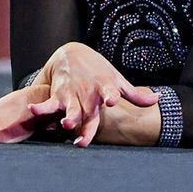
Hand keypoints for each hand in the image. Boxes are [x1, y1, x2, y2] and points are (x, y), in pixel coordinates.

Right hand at [28, 42, 157, 147]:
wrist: (73, 54)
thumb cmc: (100, 72)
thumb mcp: (118, 80)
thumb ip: (136, 95)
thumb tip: (159, 99)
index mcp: (105, 89)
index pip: (110, 93)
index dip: (111, 96)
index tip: (111, 101)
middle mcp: (89, 94)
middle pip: (89, 112)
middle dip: (87, 124)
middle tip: (84, 138)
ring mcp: (73, 95)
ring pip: (70, 110)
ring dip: (67, 116)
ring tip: (66, 123)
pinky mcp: (58, 95)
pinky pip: (48, 104)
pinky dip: (41, 108)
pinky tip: (33, 110)